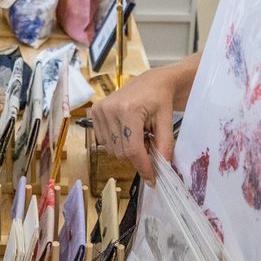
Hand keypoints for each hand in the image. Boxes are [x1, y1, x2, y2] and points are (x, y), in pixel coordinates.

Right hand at [89, 66, 185, 180]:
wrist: (150, 82)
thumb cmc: (160, 100)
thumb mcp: (167, 122)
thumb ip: (165, 146)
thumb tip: (162, 168)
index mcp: (129, 110)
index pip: (132, 149)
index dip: (143, 167)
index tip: (152, 178)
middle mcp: (109, 110)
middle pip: (121, 152)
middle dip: (137, 156)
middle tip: (149, 144)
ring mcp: (99, 111)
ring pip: (111, 150)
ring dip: (126, 150)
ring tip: (139, 135)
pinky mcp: (94, 112)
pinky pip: (104, 141)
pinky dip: (117, 142)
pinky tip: (127, 131)